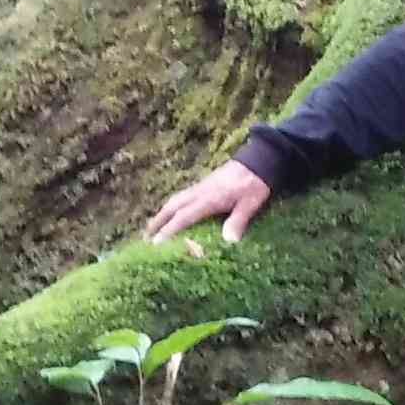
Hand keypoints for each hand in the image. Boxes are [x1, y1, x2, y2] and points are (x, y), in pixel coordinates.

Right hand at [145, 159, 271, 245]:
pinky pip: (181, 196)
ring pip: (174, 200)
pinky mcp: (204, 184)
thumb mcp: (250, 203)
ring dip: (162, 213)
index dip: (168, 231)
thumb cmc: (255, 183)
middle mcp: (199, 192)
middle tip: (145, 238)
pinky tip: (173, 213)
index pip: (183, 217)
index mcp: (208, 199)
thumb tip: (228, 242)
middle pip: (171, 207)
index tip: (155, 244)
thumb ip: (238, 221)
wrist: (259, 159)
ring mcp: (200, 187)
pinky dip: (172, 206)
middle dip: (157, 222)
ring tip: (153, 228)